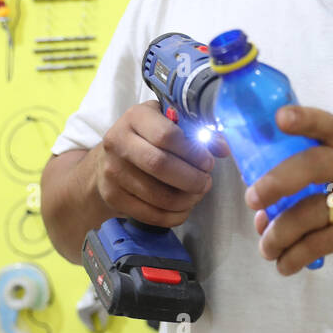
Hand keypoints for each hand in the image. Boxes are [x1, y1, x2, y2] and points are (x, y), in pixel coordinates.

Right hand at [92, 100, 228, 227]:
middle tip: (206, 182)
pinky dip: (173, 216)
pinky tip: (184, 208)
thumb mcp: (167, 122)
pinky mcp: (112, 197)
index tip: (208, 161)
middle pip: (160, 165)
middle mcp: (118, 142)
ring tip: (198, 194)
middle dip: (191, 178)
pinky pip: (149, 214)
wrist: (108, 160)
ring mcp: (112, 171)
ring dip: (186, 199)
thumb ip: (196, 131)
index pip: (166, 135)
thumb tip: (224, 149)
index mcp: (136, 117)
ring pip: (157, 195)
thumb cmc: (146, 137)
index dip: (193, 152)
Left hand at [245, 105, 332, 278]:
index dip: (304, 118)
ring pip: (310, 213)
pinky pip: (320, 243)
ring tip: (266, 249)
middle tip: (252, 199)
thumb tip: (261, 218)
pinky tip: (285, 265)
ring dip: (279, 235)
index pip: (327, 126)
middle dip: (277, 181)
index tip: (280, 118)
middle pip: (313, 164)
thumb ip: (306, 196)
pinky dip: (295, 257)